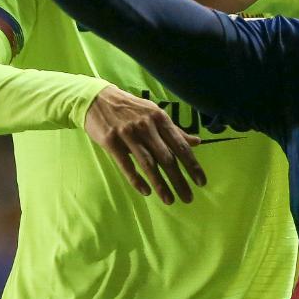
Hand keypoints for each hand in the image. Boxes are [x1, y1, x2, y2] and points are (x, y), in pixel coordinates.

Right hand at [84, 86, 205, 202]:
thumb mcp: (154, 114)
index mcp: (160, 118)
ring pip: (148, 163)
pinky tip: (146, 192)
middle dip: (179, 180)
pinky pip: (126, 165)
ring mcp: (128, 134)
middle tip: (188, 198)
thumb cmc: (130, 108)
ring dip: (160, 184)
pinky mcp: (111, 141)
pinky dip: (136, 179)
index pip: (180, 145)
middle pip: (166, 158)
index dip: (192, 165)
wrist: (97, 99)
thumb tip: (197, 142)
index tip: (201, 182)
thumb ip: (174, 130)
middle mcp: (146, 126)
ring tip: (169, 200)